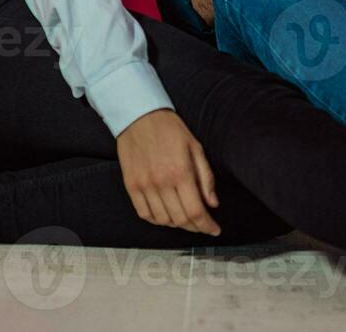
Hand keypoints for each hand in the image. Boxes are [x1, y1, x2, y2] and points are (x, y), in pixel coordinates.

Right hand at [115, 109, 220, 235]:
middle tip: (203, 225)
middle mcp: (161, 182)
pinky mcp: (131, 185)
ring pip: (162, 220)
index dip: (207, 225)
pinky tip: (166, 215)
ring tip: (186, 218)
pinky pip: (144, 213)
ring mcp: (144, 185)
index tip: (214, 230)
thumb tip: (213, 203)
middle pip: (180, 219)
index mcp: (181, 172)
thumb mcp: (196, 147)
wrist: (139, 116)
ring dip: (177, 224)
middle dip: (195, 227)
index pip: (195, 211)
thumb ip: (206, 177)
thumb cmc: (170, 129)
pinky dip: (157, 220)